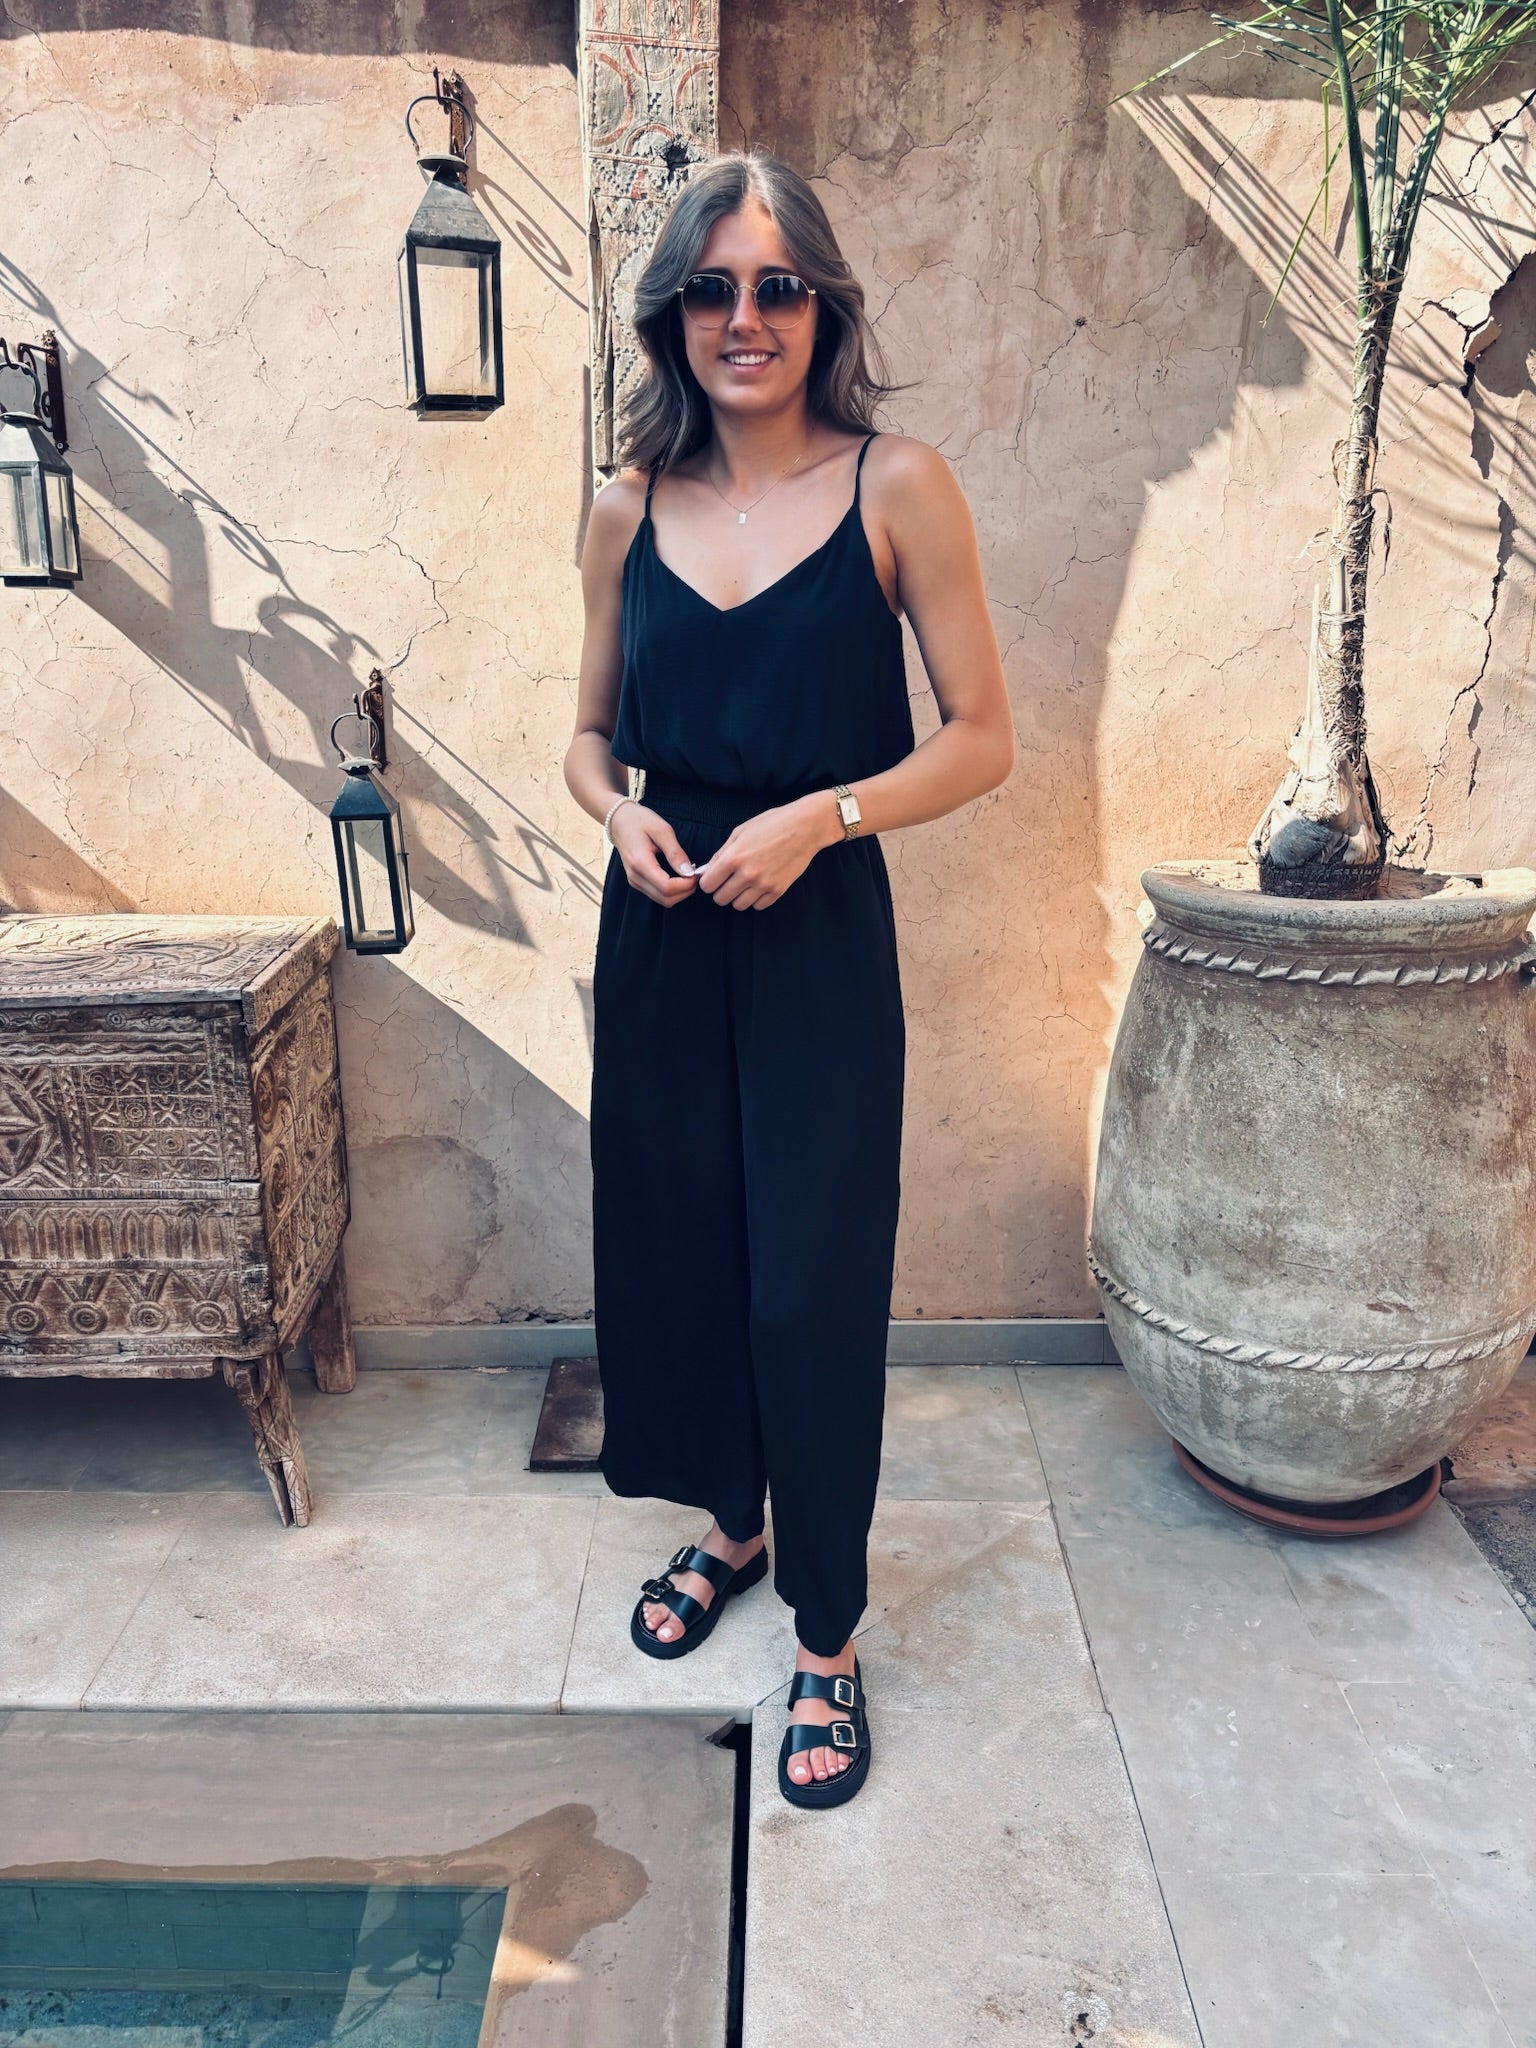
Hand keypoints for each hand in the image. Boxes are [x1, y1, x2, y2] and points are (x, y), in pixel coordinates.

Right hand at [609, 803, 697, 906]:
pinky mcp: (637, 882)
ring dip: (680, 892)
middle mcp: (635, 876)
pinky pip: (658, 895)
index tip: (696, 873)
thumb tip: (689, 873)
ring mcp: (635, 881)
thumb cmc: (640, 821)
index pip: (667, 887)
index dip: (686, 885)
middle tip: (696, 874)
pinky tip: (678, 876)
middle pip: (666, 899)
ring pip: (663, 900)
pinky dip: (672, 891)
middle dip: (686, 890)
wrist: (619, 821)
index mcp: (640, 863)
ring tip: (688, 874)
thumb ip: (675, 853)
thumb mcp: (662, 830)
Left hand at [697, 796, 834, 910]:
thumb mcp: (740, 832)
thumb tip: (706, 870)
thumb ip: (721, 853)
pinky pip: (758, 906)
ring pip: (738, 905)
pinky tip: (758, 886)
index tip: (713, 877)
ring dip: (737, 896)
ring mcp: (763, 884)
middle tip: (728, 880)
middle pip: (720, 899)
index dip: (708, 881)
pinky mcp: (778, 891)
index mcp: (734, 857)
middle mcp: (747, 874)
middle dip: (721, 890)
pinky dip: (755, 899)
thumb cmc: (772, 824)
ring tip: (744, 883)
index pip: (707, 885)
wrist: (805, 828)